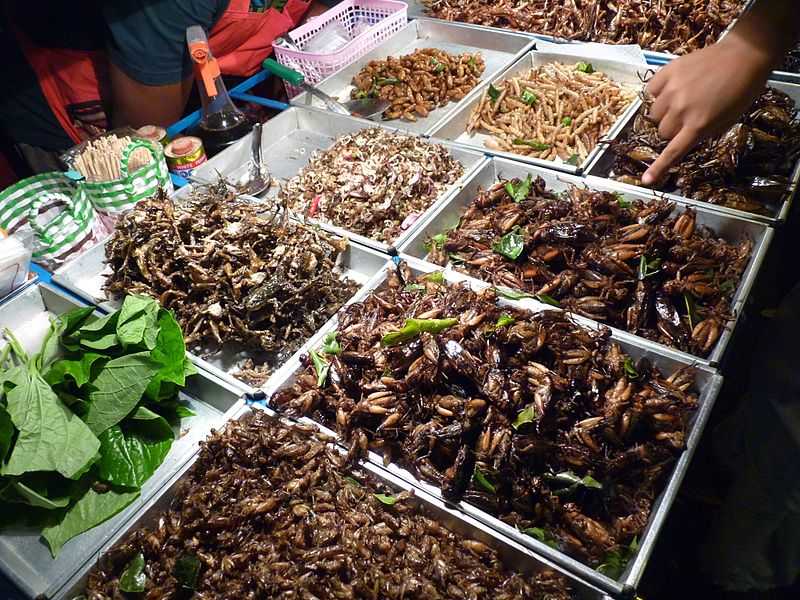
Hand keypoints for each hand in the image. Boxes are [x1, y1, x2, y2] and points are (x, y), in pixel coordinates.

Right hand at [642, 34, 772, 184]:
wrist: (744, 55)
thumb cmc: (741, 91)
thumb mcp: (726, 120)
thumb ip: (703, 133)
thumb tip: (684, 141)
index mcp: (698, 125)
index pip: (673, 151)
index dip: (658, 167)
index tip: (645, 180)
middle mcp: (681, 110)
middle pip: (662, 132)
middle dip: (671, 129)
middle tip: (685, 118)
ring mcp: (671, 90)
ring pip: (653, 114)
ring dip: (663, 112)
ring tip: (679, 101)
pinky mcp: (666, 73)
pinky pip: (650, 92)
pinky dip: (656, 94)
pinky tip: (669, 90)